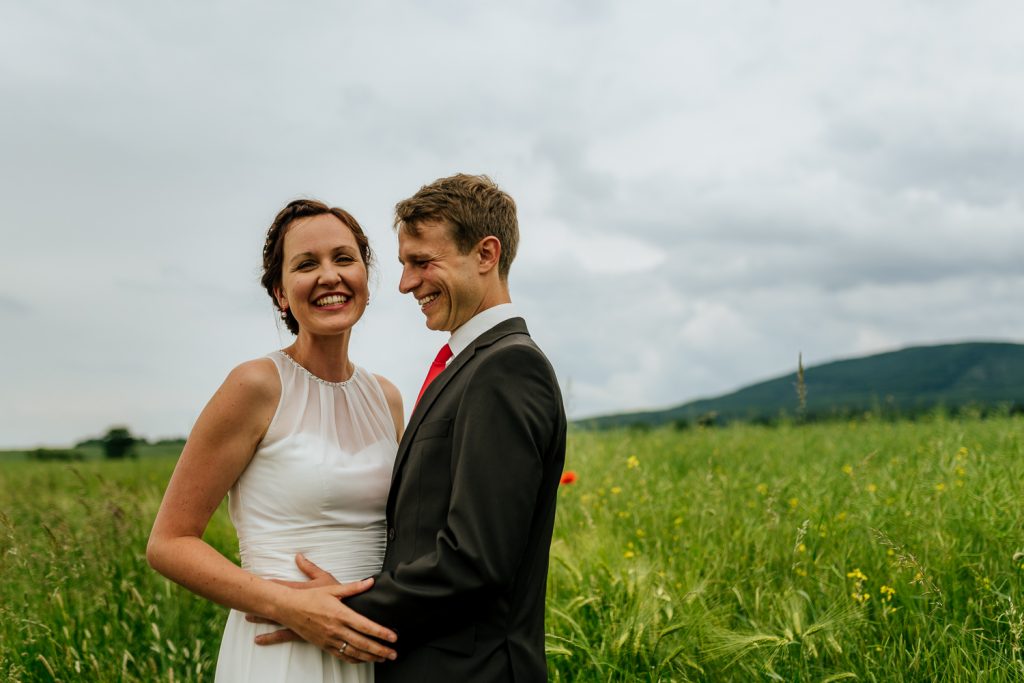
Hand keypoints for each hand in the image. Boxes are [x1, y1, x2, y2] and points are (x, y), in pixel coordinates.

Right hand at [253, 555, 396, 663]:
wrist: (288, 608)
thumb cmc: (309, 597)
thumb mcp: (332, 588)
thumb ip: (353, 587)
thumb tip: (370, 582)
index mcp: (341, 614)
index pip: (366, 626)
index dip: (381, 632)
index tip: (393, 637)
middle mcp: (336, 629)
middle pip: (363, 643)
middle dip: (380, 650)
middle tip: (394, 654)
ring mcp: (330, 639)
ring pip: (354, 652)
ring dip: (370, 657)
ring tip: (383, 659)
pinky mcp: (324, 645)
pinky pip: (342, 655)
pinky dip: (355, 659)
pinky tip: (363, 660)